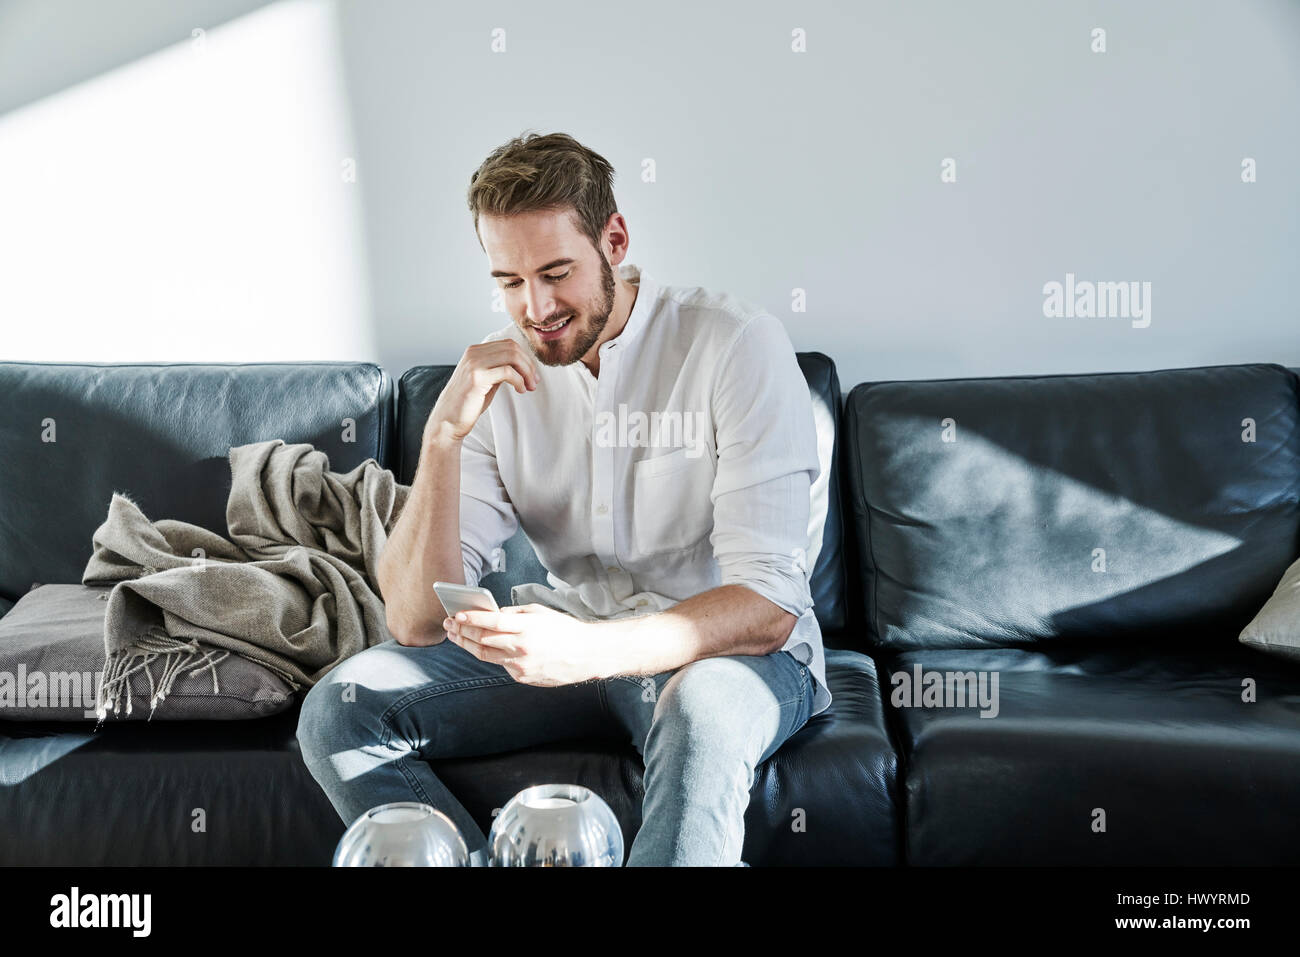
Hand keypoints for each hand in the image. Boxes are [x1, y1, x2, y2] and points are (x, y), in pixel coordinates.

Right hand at [425, 340, 539, 445]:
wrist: (448, 420)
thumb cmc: (467, 403)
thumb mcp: (486, 380)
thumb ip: (499, 369)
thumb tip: (522, 366)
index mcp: (475, 351)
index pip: (508, 344)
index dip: (525, 358)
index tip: (532, 375)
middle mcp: (474, 353)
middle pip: (512, 348)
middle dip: (528, 365)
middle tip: (534, 382)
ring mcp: (474, 363)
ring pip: (512, 356)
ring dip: (526, 372)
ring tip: (528, 387)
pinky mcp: (477, 377)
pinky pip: (507, 371)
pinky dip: (519, 380)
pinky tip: (520, 390)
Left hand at [443, 603, 606, 685]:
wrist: (586, 655)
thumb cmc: (565, 629)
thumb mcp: (540, 612)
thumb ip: (514, 614)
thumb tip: (492, 615)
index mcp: (527, 628)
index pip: (491, 623)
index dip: (471, 619)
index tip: (456, 615)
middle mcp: (521, 648)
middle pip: (483, 641)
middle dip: (463, 632)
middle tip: (450, 624)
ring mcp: (521, 666)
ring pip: (485, 656)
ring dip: (468, 645)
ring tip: (456, 636)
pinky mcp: (523, 677)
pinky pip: (501, 665)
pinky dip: (491, 655)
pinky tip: (483, 647)